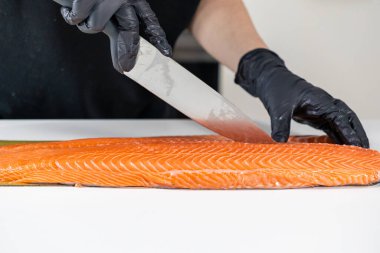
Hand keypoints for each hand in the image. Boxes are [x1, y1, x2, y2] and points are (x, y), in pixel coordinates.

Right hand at [58, 0, 171, 72]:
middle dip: (127, 52)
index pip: (149, 19)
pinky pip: (81, 20)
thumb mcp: (105, 5)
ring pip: (98, 26)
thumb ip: (117, 26)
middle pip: (129, 30)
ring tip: (78, 9)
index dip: (158, 37)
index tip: (168, 55)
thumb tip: (122, 63)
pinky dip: (71, 16)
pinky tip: (67, 8)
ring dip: (85, 23)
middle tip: (126, 69)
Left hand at [235, 49, 368, 147]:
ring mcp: (321, 110)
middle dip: (357, 133)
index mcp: (320, 100)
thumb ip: (280, 124)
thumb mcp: (277, 108)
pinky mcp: (315, 115)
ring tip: (357, 151)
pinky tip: (339, 147)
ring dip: (349, 136)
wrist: (270, 80)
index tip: (356, 145)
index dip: (348, 132)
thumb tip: (280, 141)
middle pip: (348, 119)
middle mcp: (325, 105)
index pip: (339, 118)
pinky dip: (337, 136)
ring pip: (341, 123)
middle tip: (365, 149)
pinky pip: (330, 127)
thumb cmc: (277, 89)